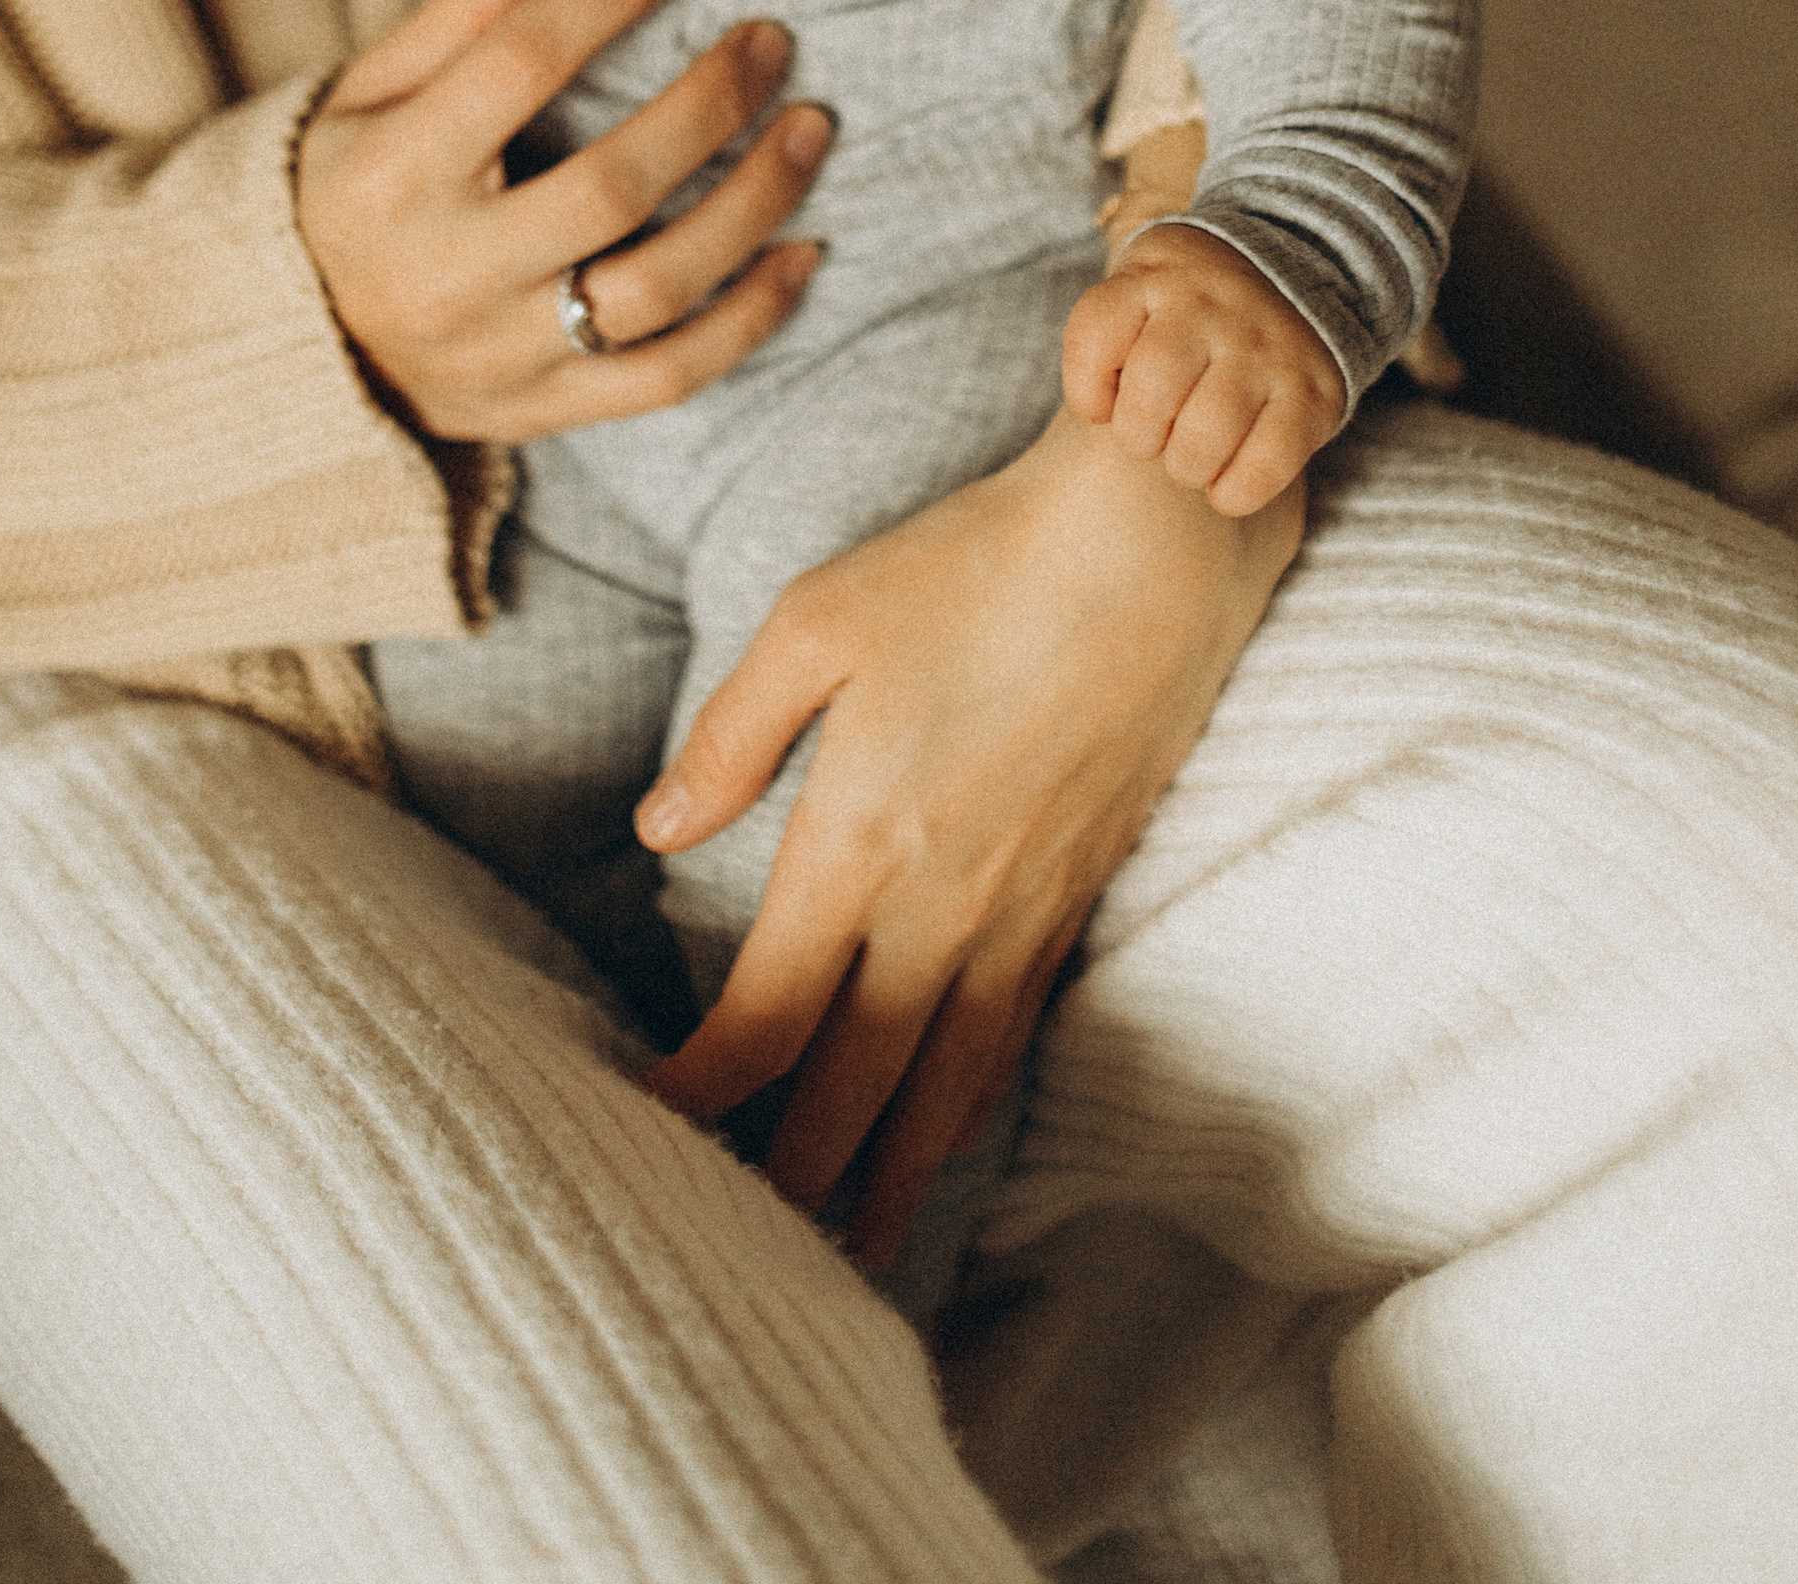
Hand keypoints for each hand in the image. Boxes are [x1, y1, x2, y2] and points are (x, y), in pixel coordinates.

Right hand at [296, 0, 831, 437]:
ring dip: (754, 204)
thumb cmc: (354, 187)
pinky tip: (806, 251)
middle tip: (772, 38)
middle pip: (611, 186)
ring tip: (812, 126)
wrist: (302, 350)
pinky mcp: (544, 410)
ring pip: (658, 288)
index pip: (520, 63)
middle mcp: (445, 273)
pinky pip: (671, 375)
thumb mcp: (374, 90)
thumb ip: (467, 10)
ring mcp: (500, 355)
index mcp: (391, 174)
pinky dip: (751, 317)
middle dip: (710, 102)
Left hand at [637, 408, 1300, 1267]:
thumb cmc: (975, 562)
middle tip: (738, 1251)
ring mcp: (1020, 907)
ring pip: (945, 1080)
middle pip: (853, 1079)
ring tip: (852, 1249)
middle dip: (791, 1172)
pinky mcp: (1078, 891)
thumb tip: (658, 832)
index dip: (698, 1088)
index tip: (646, 1121)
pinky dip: (971, 1100)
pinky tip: (950, 1124)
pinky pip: (1010, 1030)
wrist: (1151, 547)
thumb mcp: (819, 618)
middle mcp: (939, 901)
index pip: (762, 1014)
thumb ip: (733, 736)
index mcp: (858, 838)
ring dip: (892, 1172)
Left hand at [1062, 224, 1347, 514]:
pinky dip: (1236, 491)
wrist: (1300, 269)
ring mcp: (1265, 346)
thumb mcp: (1141, 286)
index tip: (1103, 407)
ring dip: (1186, 466)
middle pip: (1150, 390)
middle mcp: (1211, 305)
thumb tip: (1101, 411)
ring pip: (1207, 433)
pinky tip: (1224, 488)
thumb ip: (1105, 336)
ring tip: (1189, 460)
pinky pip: (1268, 462)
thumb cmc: (1191, 306)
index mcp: (1156, 276)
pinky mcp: (1312, 392)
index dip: (1086, 389)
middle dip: (1138, 436)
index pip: (1095, 334)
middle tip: (1152, 440)